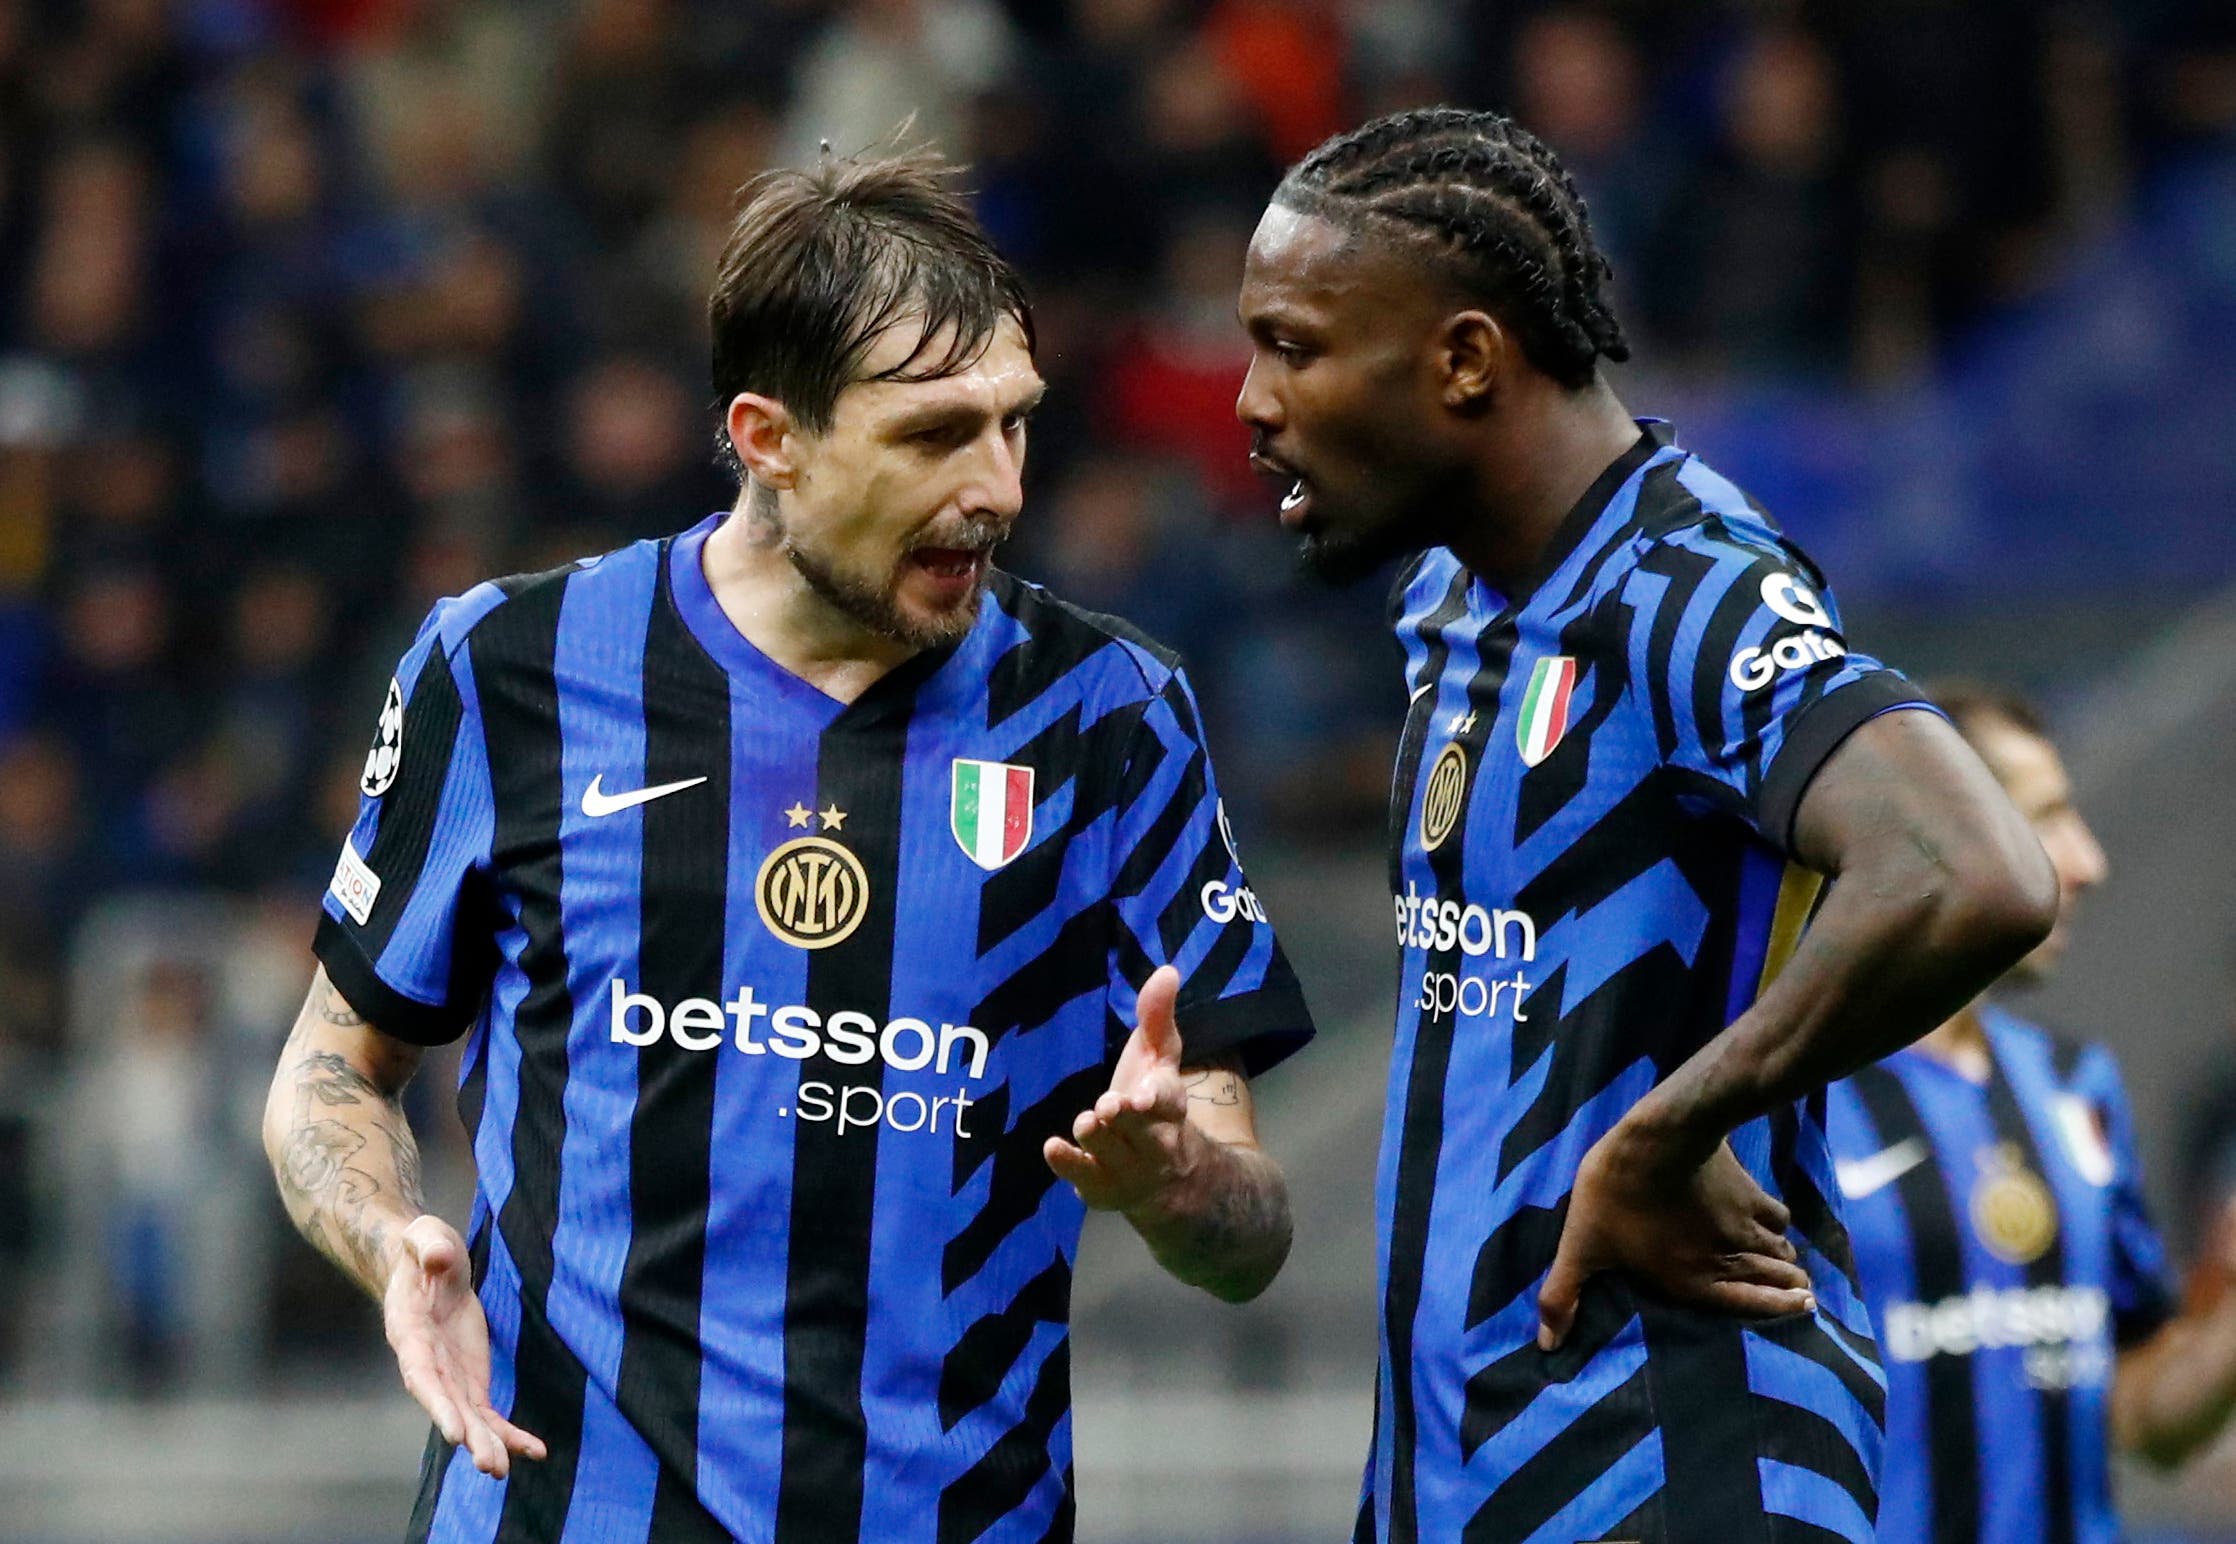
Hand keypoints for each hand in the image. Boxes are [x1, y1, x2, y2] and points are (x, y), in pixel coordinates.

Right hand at [384, 1214, 546, 1476]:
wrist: (428, 1263)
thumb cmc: (425, 1247)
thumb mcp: (426, 1235)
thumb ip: (428, 1245)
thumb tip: (438, 1258)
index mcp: (410, 1333)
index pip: (422, 1374)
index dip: (437, 1403)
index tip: (455, 1431)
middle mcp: (426, 1363)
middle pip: (447, 1406)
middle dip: (469, 1436)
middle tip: (491, 1466)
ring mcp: (449, 1374)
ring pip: (468, 1417)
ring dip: (488, 1444)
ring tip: (504, 1471)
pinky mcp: (470, 1378)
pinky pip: (487, 1412)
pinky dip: (508, 1432)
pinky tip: (535, 1451)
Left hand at [1044, 965, 1197, 1214]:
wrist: (1169, 1179)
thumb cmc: (1153, 1104)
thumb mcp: (1158, 1060)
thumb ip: (1158, 1017)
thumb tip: (1166, 970)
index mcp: (1169, 1106)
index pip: (1166, 1100)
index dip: (1154, 1097)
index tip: (1141, 1096)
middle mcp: (1153, 1141)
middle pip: (1140, 1130)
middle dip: (1125, 1119)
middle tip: (1108, 1106)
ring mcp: (1127, 1168)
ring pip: (1110, 1152)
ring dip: (1097, 1136)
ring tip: (1088, 1121)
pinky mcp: (1101, 1187)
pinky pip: (1084, 1178)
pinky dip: (1069, 1164)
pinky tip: (1052, 1147)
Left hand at [1537, 1124, 1812, 1349]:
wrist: (1658, 1138)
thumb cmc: (1617, 1195)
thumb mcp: (1582, 1246)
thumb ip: (1564, 1295)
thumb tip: (1545, 1346)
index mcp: (1694, 1281)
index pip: (1749, 1306)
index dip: (1777, 1311)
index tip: (1801, 1312)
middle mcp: (1730, 1258)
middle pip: (1775, 1279)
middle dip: (1789, 1290)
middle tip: (1802, 1296)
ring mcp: (1745, 1224)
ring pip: (1781, 1250)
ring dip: (1788, 1262)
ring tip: (1793, 1268)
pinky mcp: (1750, 1190)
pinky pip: (1779, 1215)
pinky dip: (1782, 1224)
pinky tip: (1776, 1222)